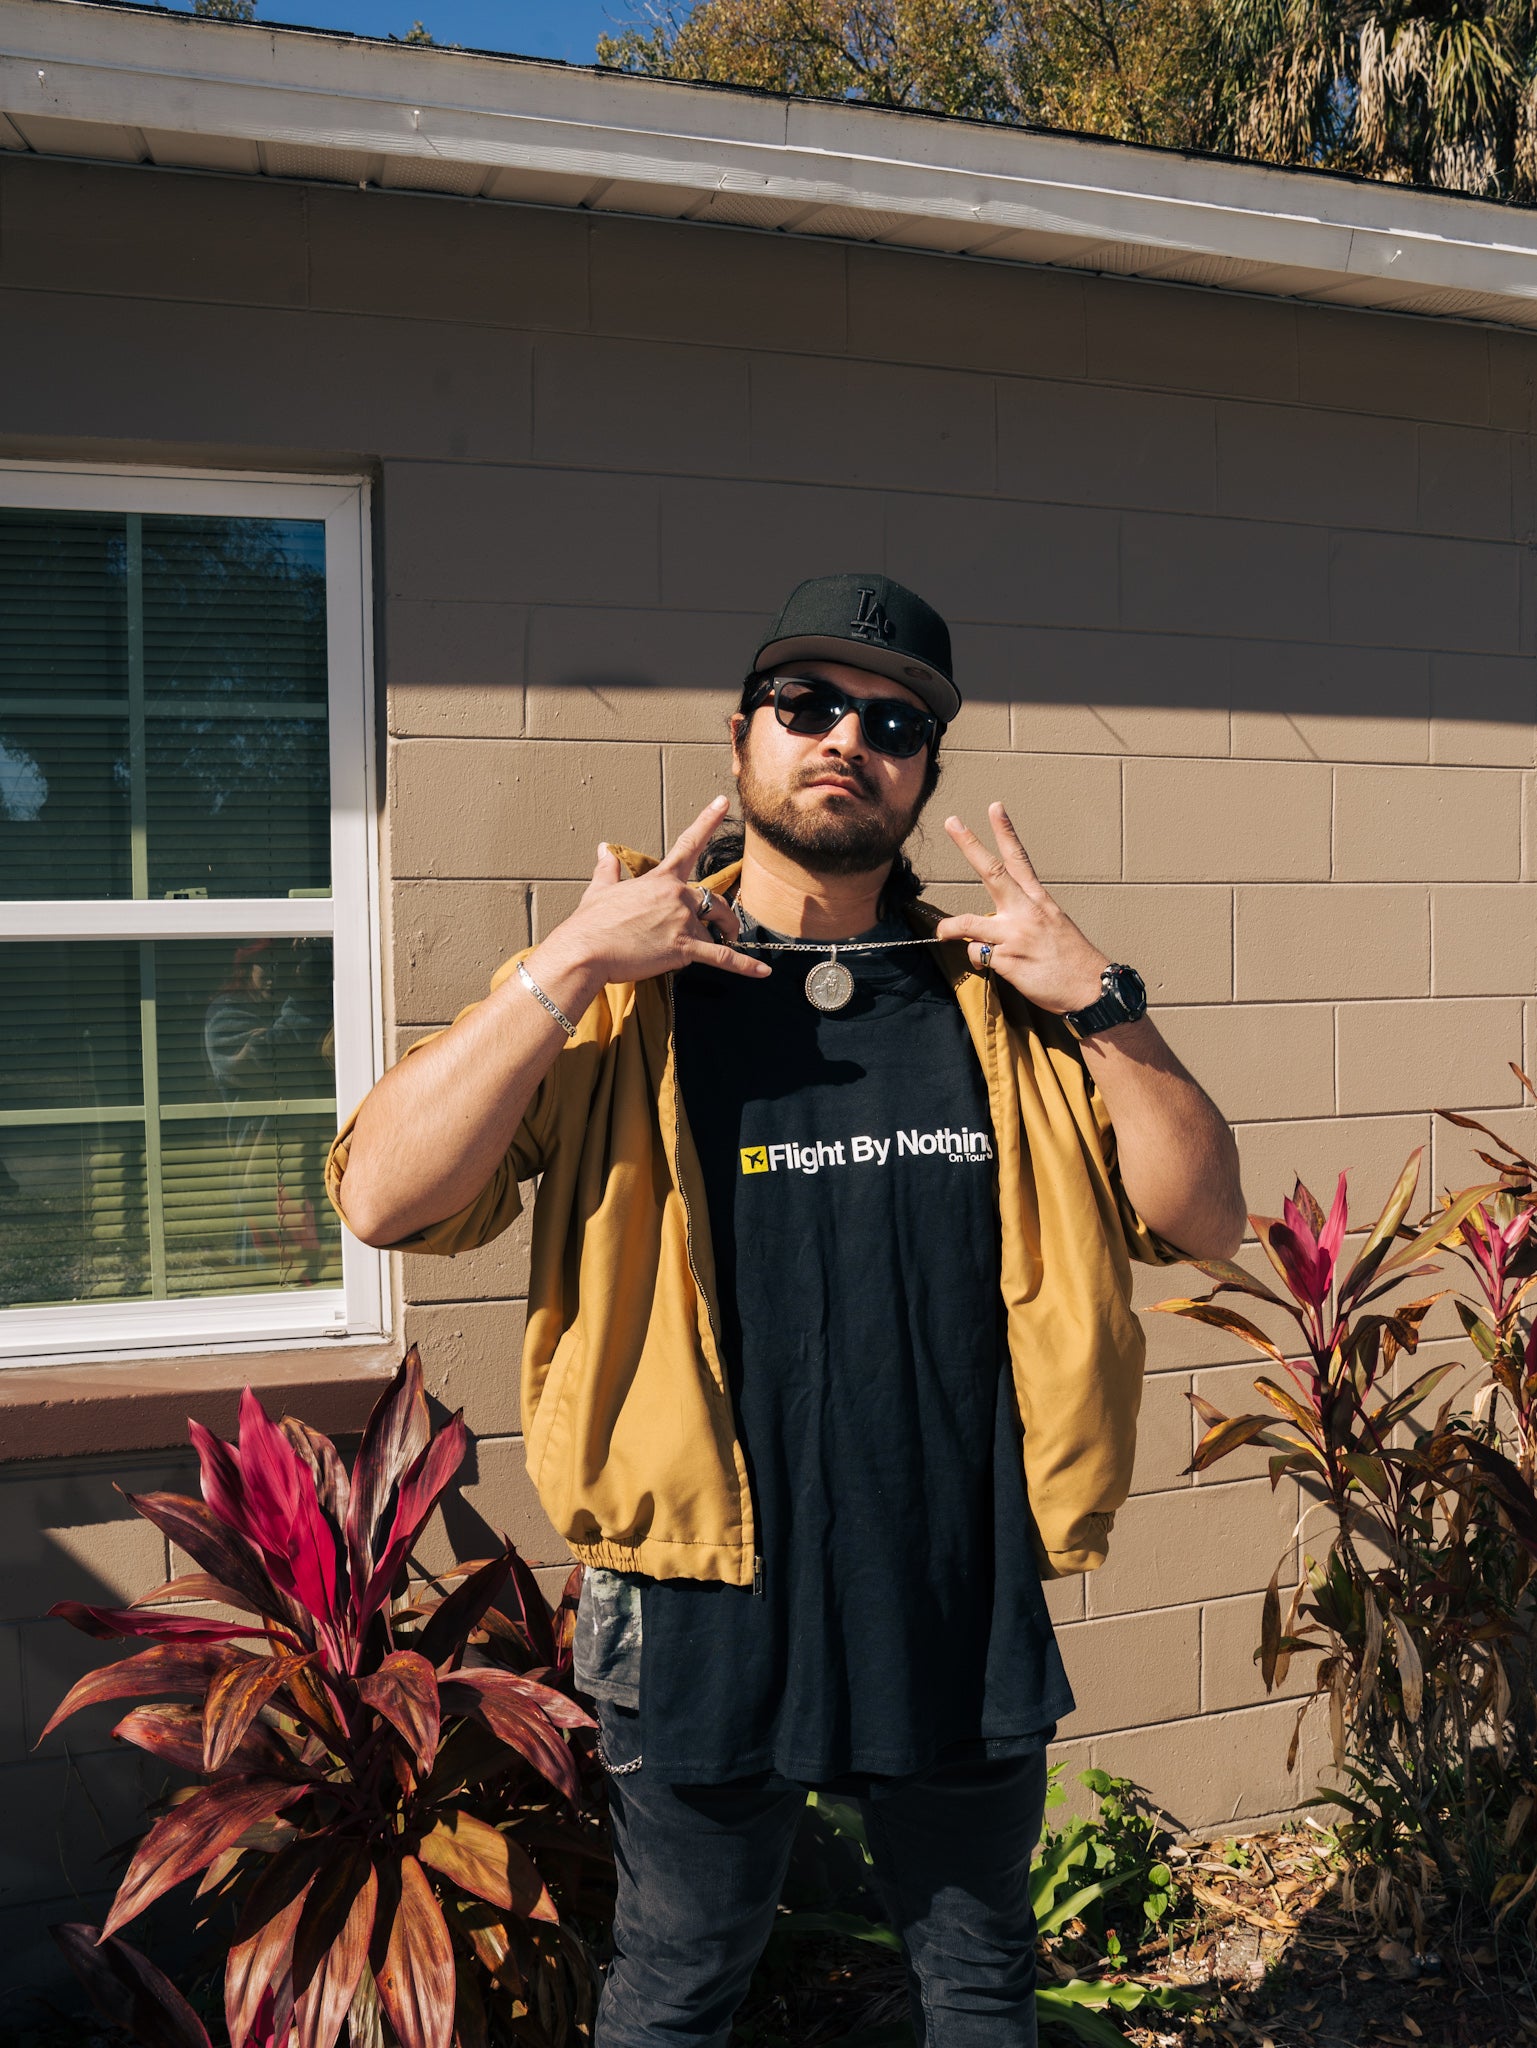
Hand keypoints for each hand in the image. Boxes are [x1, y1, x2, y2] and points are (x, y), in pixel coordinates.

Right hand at [531, 797, 769, 1003]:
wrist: (584, 951)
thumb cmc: (590, 924)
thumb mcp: (599, 891)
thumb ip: (607, 870)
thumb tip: (603, 850)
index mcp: (659, 879)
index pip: (688, 844)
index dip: (707, 820)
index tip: (723, 801)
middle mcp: (676, 895)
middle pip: (714, 899)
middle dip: (724, 915)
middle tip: (727, 927)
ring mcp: (682, 922)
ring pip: (715, 928)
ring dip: (723, 937)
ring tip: (727, 944)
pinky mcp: (683, 949)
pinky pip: (722, 958)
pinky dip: (745, 965)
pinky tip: (763, 971)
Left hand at [933, 803, 1110, 1015]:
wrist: (1091, 989)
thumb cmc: (1070, 960)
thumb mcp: (1053, 926)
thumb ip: (1021, 918)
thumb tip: (991, 924)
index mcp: (1038, 901)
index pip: (1019, 859)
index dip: (1005, 832)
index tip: (994, 807)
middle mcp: (1026, 912)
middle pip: (991, 873)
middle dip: (970, 845)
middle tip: (951, 822)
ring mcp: (1015, 935)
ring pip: (968, 923)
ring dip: (949, 928)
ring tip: (942, 931)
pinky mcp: (1008, 960)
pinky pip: (978, 955)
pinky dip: (979, 961)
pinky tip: (995, 967)